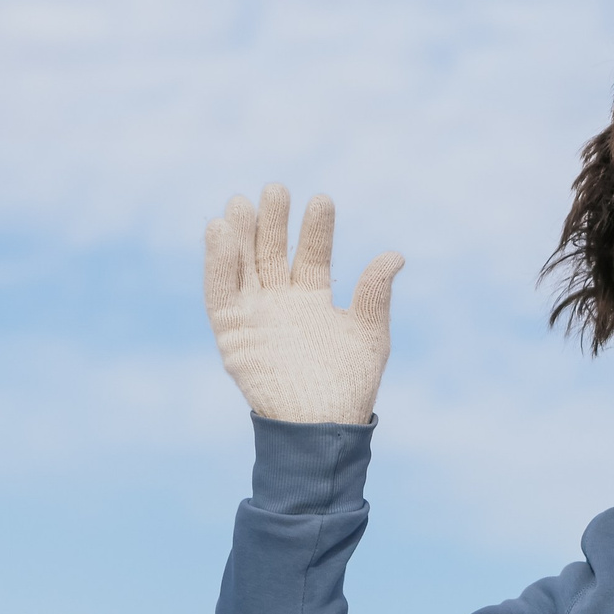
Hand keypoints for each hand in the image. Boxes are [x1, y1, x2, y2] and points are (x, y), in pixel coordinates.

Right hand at [204, 183, 401, 425]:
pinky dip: (217, 260)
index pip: (313, 254)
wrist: (321, 424)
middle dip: (274, 221)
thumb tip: (395, 255)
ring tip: (244, 201)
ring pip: (244, 264)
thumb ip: (374, 294)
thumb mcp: (368, 334)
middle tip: (277, 188)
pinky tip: (220, 229)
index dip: (316, 228)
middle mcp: (282, 301)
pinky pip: (220, 289)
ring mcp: (255, 313)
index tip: (322, 200)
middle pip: (272, 251)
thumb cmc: (349, 386)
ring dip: (242, 233)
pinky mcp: (231, 329)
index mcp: (314, 300)